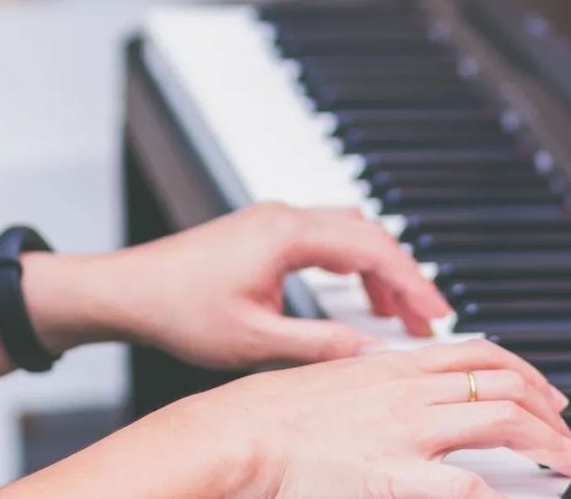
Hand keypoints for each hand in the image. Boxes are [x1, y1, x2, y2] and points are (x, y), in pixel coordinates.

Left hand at [112, 203, 449, 367]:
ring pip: (346, 232)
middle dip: (402, 275)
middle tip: (428, 320)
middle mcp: (284, 216)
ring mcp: (273, 220)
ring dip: (377, 268)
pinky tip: (357, 299)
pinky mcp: (264, 230)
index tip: (439, 312)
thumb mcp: (258, 339)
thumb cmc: (181, 309)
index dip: (413, 281)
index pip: (371, 247)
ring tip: (399, 315)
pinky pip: (323, 238)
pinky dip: (350, 264)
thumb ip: (322, 344)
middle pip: (365, 234)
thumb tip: (373, 354)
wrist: (131, 290)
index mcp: (287, 234)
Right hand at [193, 340, 570, 498]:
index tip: (547, 393)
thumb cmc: (280, 411)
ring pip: (504, 420)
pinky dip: (498, 491)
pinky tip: (514, 498)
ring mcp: (408, 430)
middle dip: (552, 411)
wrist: (244, 430)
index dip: (525, 372)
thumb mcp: (338, 378)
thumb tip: (407, 390)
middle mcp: (411, 391)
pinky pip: (465, 482)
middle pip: (505, 383)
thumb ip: (379, 383)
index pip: (480, 354)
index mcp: (396, 365)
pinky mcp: (395, 474)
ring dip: (552, 444)